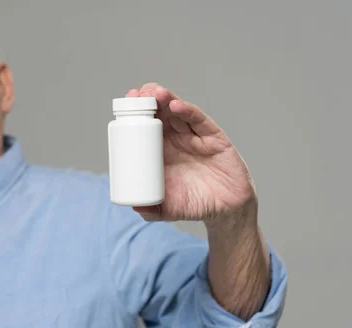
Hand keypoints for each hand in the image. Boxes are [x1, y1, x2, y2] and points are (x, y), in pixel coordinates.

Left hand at [126, 83, 257, 223]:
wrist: (226, 210)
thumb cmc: (196, 204)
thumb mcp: (170, 209)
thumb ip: (153, 210)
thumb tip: (135, 207)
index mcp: (162, 151)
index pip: (147, 126)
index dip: (136, 113)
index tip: (124, 104)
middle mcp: (178, 139)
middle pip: (161, 112)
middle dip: (148, 100)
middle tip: (136, 95)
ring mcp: (196, 137)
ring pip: (178, 111)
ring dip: (165, 99)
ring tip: (153, 93)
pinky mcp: (214, 138)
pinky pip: (199, 120)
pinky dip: (188, 111)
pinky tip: (176, 105)